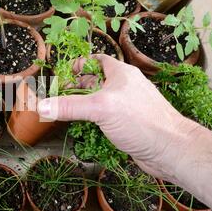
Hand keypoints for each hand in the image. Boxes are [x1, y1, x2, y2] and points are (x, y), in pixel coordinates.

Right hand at [37, 54, 201, 180]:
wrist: (171, 150)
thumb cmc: (141, 121)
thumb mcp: (100, 109)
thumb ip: (69, 106)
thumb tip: (40, 105)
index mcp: (120, 74)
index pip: (96, 60)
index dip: (78, 64)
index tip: (62, 75)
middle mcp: (124, 87)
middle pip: (95, 80)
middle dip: (75, 87)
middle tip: (58, 95)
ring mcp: (127, 106)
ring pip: (99, 100)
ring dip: (83, 104)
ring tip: (65, 111)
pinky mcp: (128, 123)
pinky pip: (105, 116)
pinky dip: (92, 119)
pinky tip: (83, 127)